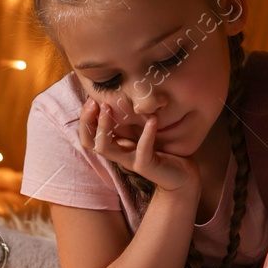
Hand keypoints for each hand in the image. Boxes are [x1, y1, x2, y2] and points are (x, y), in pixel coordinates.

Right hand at [79, 97, 195, 192]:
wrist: (182, 174)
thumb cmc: (164, 149)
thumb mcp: (145, 130)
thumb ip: (134, 118)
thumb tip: (126, 92)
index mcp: (115, 145)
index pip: (88, 135)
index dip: (85, 119)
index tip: (91, 99)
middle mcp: (118, 154)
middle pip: (90, 142)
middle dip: (88, 121)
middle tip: (95, 102)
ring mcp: (130, 161)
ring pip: (105, 147)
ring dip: (104, 126)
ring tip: (109, 107)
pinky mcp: (145, 166)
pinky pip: (142, 150)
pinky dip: (147, 134)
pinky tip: (153, 119)